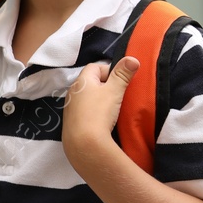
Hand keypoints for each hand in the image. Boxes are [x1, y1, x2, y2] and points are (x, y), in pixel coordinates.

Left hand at [61, 56, 138, 170]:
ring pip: (87, 97)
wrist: (83, 143)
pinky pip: (84, 111)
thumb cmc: (99, 112)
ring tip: (112, 108)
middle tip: (119, 94)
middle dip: (106, 85)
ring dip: (100, 99)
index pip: (95, 67)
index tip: (120, 81)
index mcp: (81, 81)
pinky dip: (93, 112)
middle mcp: (72, 92)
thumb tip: (132, 59)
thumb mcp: (114, 91)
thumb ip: (123, 74)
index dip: (109, 70)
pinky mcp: (71, 122)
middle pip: (91, 82)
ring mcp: (69, 108)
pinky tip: (102, 120)